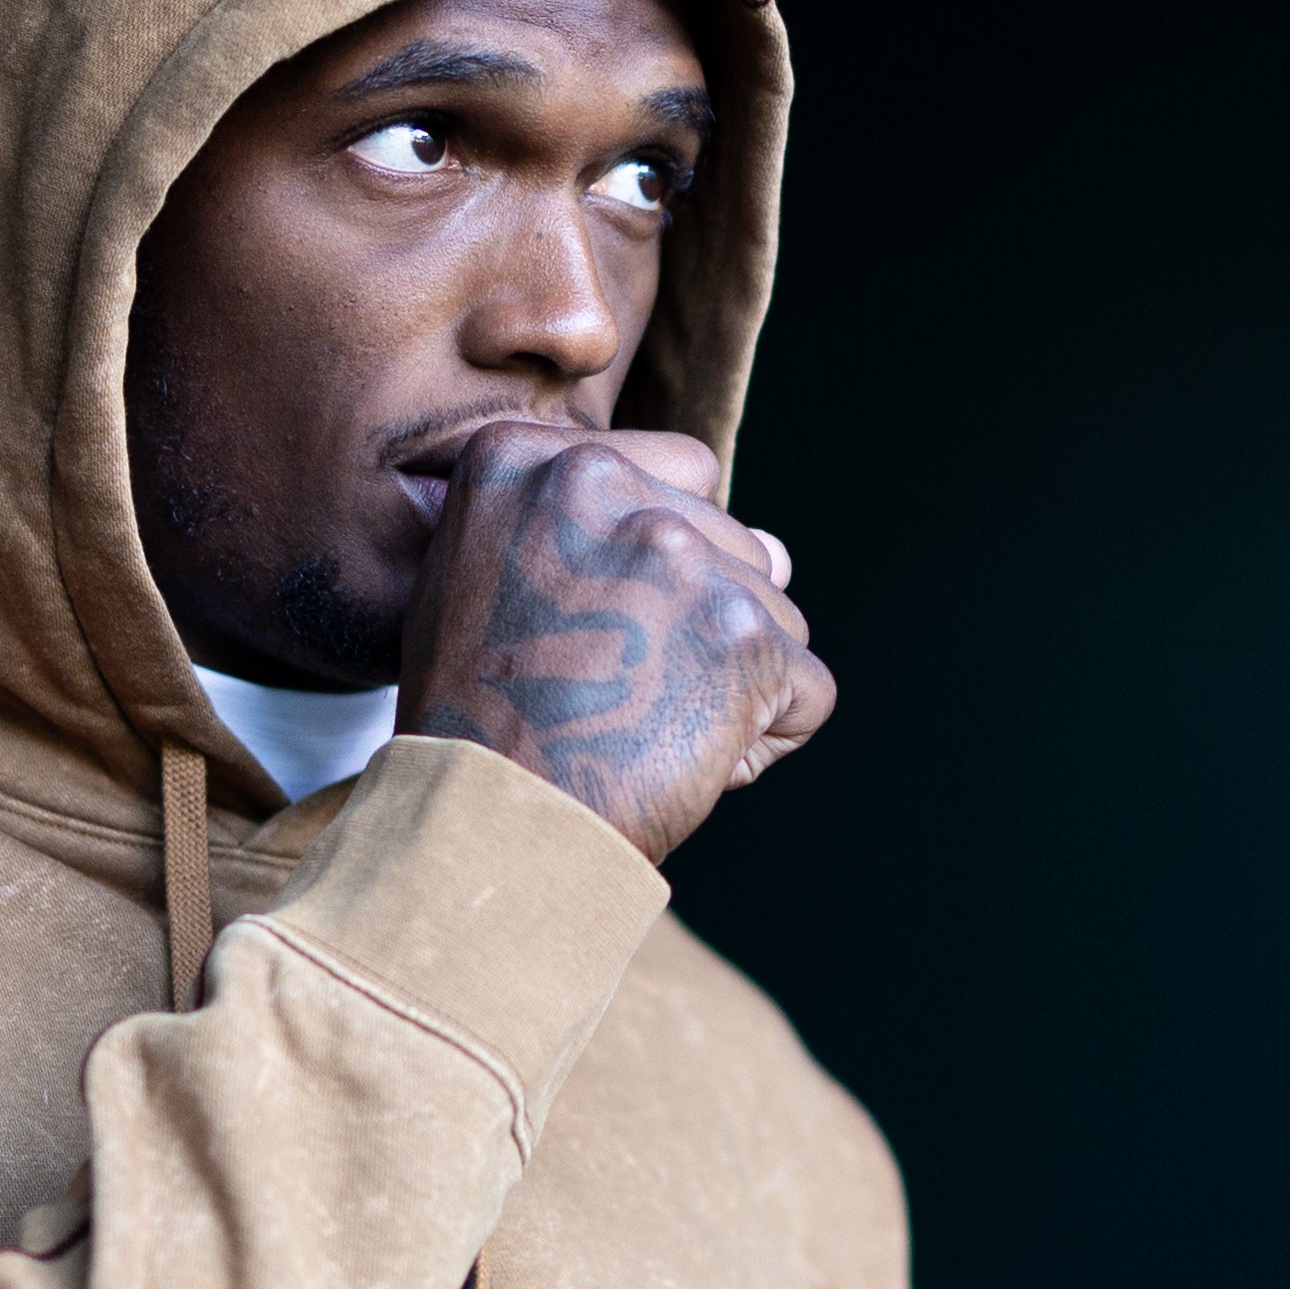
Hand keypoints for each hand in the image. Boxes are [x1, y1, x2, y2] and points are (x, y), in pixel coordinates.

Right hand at [394, 423, 833, 862]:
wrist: (486, 830)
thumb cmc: (484, 723)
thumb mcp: (493, 581)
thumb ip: (608, 535)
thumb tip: (780, 547)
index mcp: (529, 458)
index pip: (677, 471)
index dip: (650, 564)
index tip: (586, 624)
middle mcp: (603, 486)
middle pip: (730, 544)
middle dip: (695, 626)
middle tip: (604, 690)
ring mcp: (678, 558)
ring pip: (773, 613)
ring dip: (729, 679)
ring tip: (635, 727)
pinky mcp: (744, 639)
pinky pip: (805, 691)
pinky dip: (763, 740)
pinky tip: (683, 762)